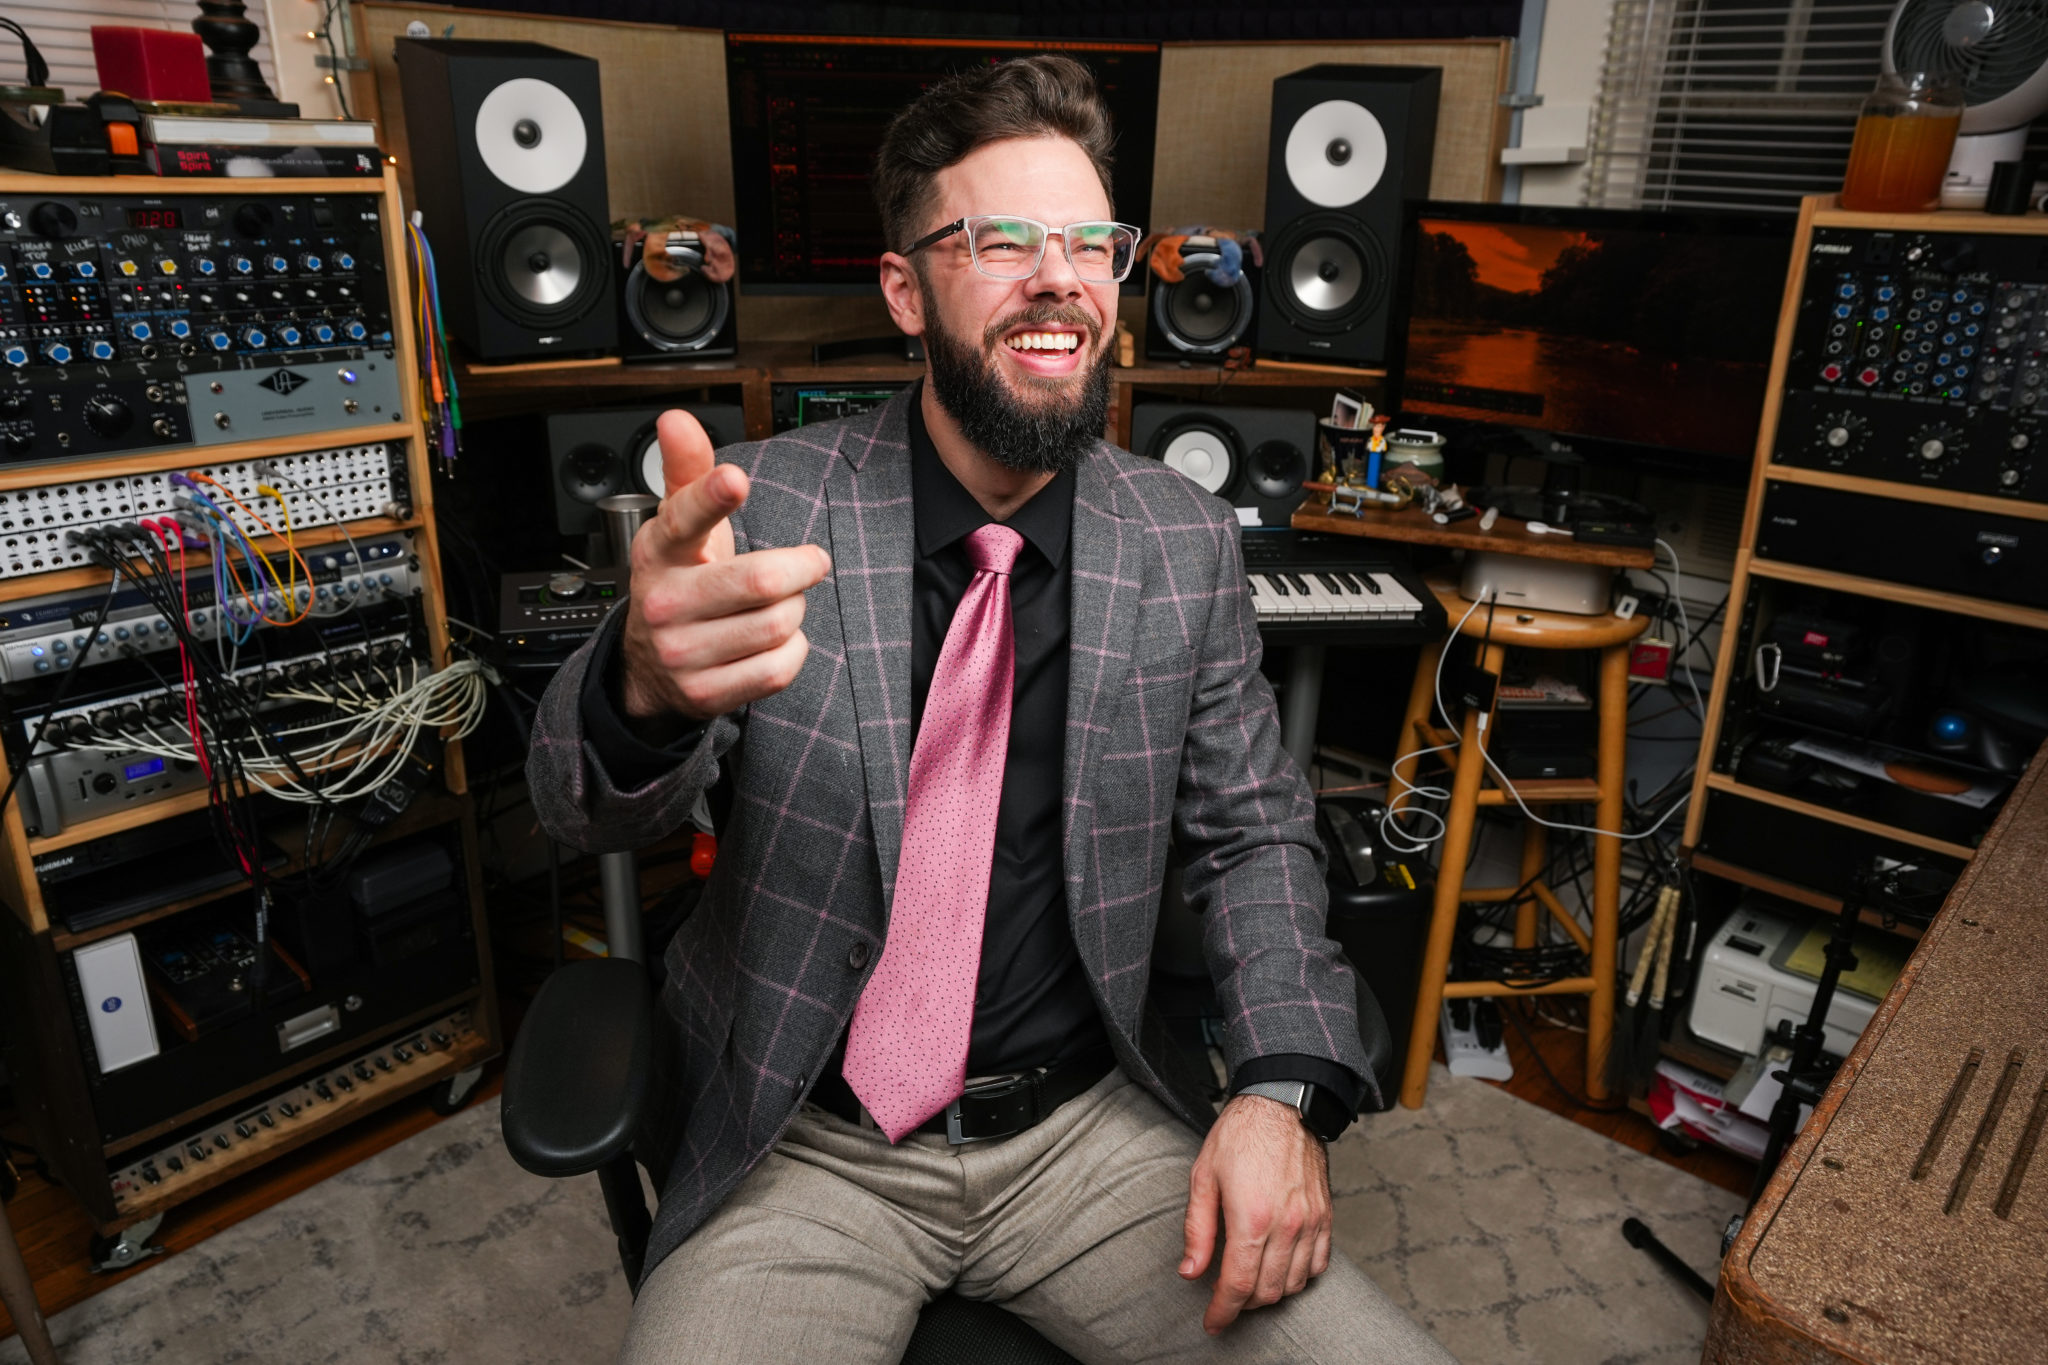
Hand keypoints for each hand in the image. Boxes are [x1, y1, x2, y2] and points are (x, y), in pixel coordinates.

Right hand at [619, 409, 831, 721]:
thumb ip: (686, 471)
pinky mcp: (707, 693)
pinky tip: (773, 640)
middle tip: (809, 562)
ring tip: (778, 605)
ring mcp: (682, 653)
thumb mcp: (679, 527)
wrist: (649, 665)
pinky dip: (791, 650)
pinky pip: (780, 667)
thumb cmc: (681, 580)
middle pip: (761, 582)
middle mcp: (664, 603)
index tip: (735, 479)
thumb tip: (677, 418)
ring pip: (779, 624)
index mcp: (659, 551)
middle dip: (801, 568)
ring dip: (795, 610)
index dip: (712, 497)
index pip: (685, 519)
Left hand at [1179, 1094, 1332, 1334]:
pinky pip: (1319, 1264)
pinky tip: (1281, 1268)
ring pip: (1294, 1283)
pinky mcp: (1326, 1216)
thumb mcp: (1203, 1178)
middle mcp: (1287, 1225)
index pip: (1238, 1285)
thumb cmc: (1239, 1136)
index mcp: (1252, 1217)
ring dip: (1270, 1293)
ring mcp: (1311, 1222)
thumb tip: (1190, 1272)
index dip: (1222, 1311)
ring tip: (1250, 1282)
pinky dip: (1300, 1277)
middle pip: (1267, 1292)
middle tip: (1226, 1298)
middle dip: (1243, 1305)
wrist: (1282, 1103)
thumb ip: (1197, 1231)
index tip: (1212, 1323)